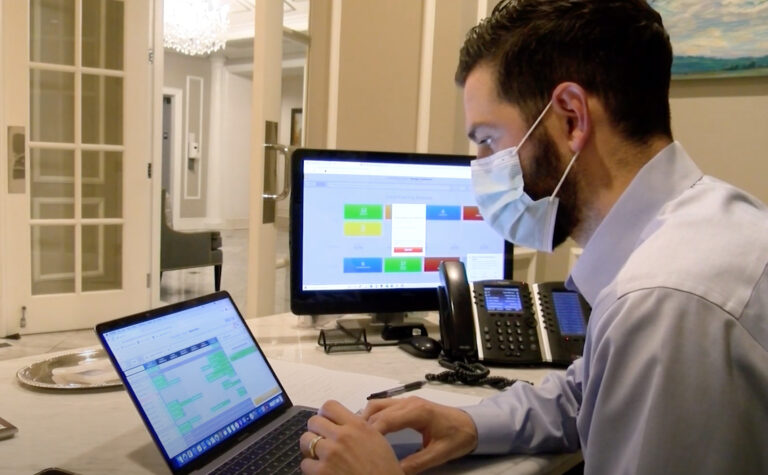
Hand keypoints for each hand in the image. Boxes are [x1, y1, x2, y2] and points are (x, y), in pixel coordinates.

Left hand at [300, 400, 402, 474]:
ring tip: (320, 458)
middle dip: (316, 431)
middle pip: (314, 421)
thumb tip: (340, 425)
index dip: (325, 415)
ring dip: (311, 449)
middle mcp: (342, 436)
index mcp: (357, 425)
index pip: (329, 406)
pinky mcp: (321, 471)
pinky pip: (305, 464)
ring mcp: (330, 453)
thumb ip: (357, 428)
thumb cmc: (384, 469)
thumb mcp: (377, 440)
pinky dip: (311, 469)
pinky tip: (324, 472)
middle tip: (322, 442)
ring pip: (306, 441)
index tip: (326, 423)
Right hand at [362, 396, 477, 473]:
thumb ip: (417, 463)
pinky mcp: (406, 404)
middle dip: (363, 427)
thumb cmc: (458, 437)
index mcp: (418, 412)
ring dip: (365, 419)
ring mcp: (407, 401)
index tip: (360, 447)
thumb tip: (396, 471)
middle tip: (354, 445)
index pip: (386, 420)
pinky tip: (368, 430)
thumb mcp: (439, 454)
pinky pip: (383, 406)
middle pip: (377, 410)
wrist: (472, 425)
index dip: (370, 433)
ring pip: (377, 404)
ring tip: (358, 438)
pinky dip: (372, 416)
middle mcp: (409, 402)